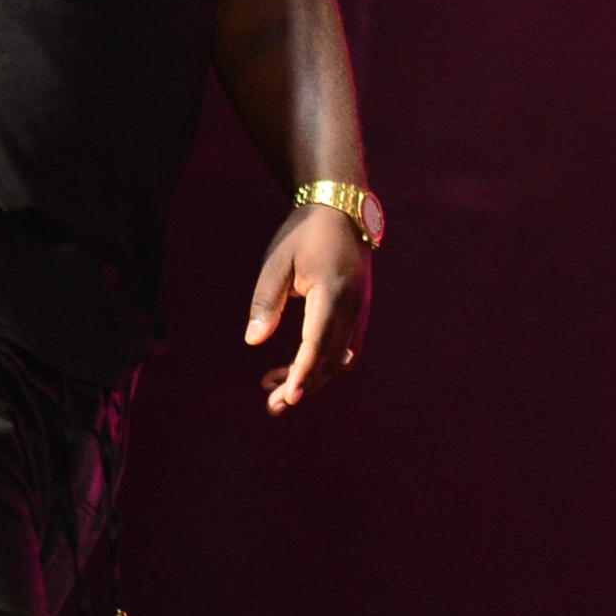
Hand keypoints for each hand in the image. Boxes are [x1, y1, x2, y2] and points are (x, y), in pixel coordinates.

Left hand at [245, 201, 371, 413]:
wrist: (342, 208)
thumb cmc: (304, 234)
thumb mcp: (277, 262)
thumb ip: (266, 302)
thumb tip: (254, 341)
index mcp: (333, 293)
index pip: (317, 343)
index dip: (303, 373)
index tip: (289, 398)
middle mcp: (353, 306)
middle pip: (330, 359)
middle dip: (303, 385)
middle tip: (272, 407)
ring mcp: (361, 309)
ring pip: (341, 357)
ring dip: (313, 378)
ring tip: (277, 391)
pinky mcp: (360, 310)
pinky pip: (347, 346)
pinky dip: (325, 363)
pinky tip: (299, 369)